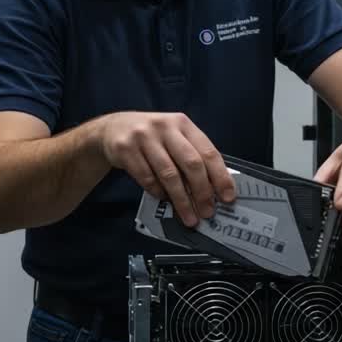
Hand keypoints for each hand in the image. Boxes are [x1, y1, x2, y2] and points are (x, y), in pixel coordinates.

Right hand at [97, 112, 236, 226]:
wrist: (113, 129)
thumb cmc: (151, 137)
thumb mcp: (173, 137)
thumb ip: (191, 155)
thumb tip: (213, 188)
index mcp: (183, 124)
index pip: (208, 152)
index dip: (220, 177)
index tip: (228, 197)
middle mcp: (165, 127)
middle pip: (191, 163)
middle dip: (202, 192)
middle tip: (208, 212)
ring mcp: (144, 137)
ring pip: (169, 174)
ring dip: (182, 200)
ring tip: (189, 217)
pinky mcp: (125, 149)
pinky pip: (147, 178)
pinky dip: (159, 193)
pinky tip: (164, 199)